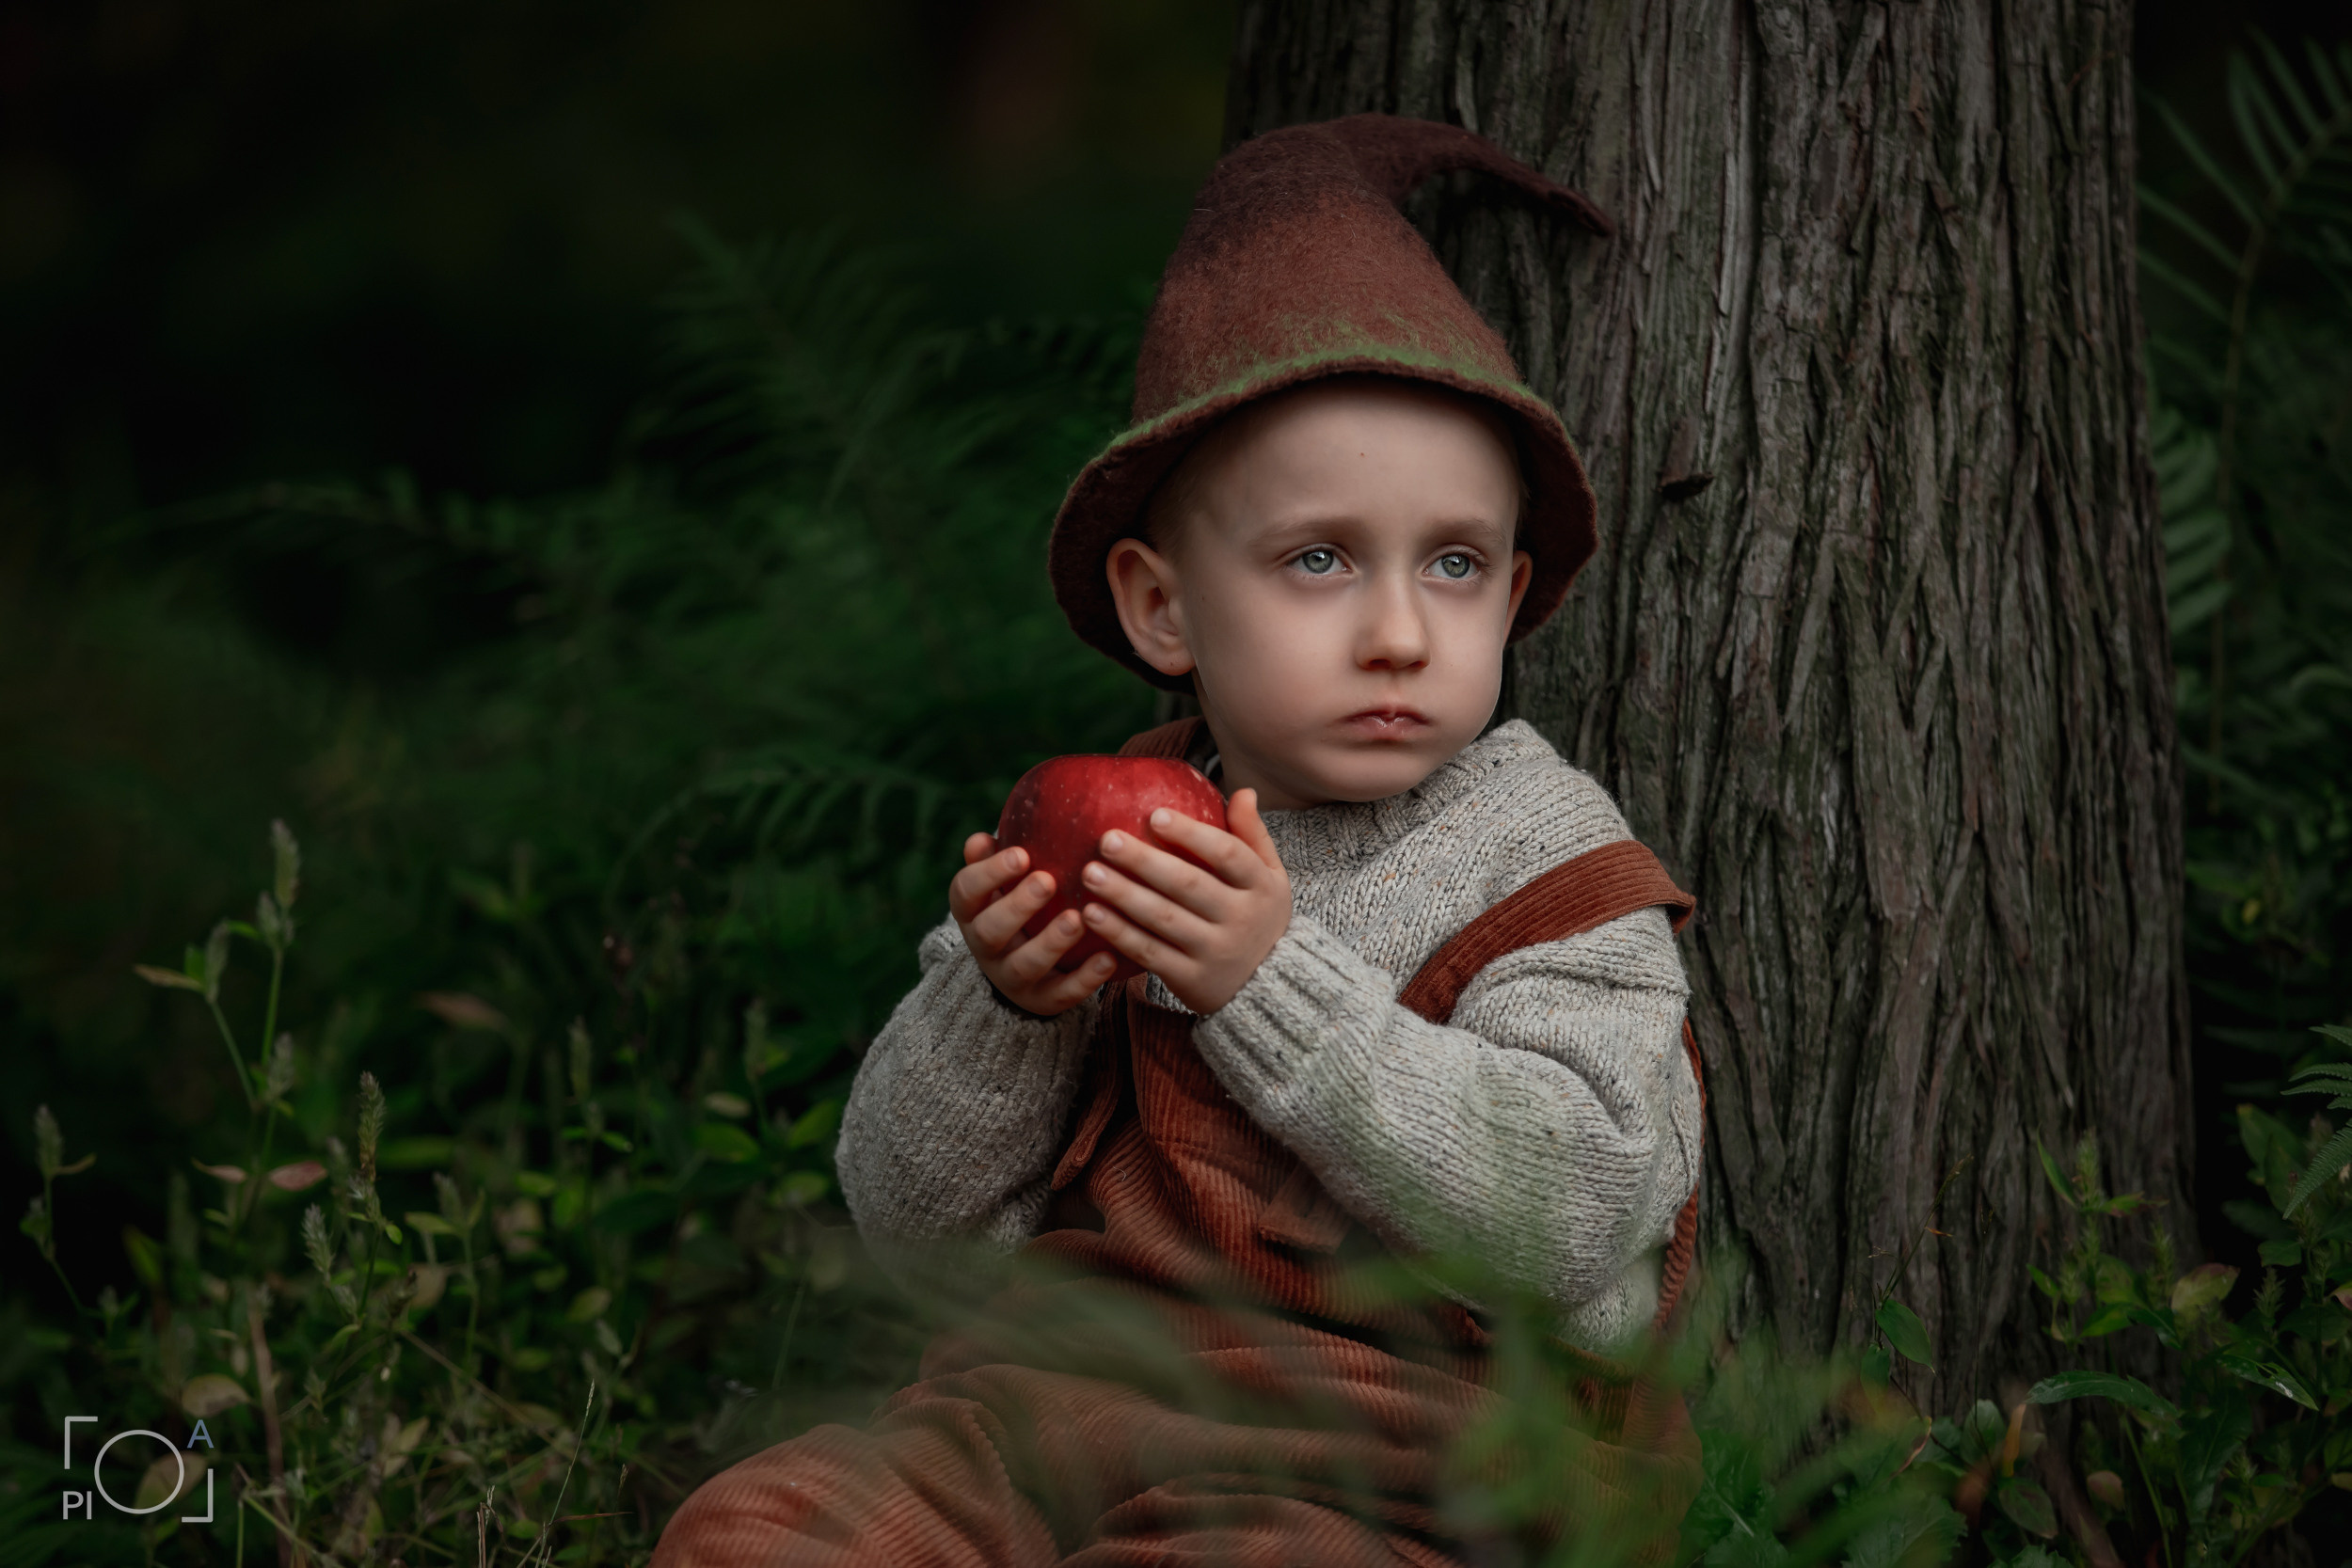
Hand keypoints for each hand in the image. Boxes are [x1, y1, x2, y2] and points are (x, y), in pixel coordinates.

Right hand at [950, 834, 1119, 1016]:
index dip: (989, 873)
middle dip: (1018, 906)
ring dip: (1051, 942)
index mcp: (972, 911)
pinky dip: (1085, 978)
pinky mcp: (1042, 1000)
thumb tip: (980, 839)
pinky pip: (1062, 993)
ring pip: (1025, 965)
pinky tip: (1109, 958)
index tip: (1021, 854)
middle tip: (1047, 881)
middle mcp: (985, 947)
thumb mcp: (1002, 882)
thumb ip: (993, 860)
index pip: (966, 891)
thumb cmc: (1017, 904)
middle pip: (990, 931)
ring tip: (1078, 919)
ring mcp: (1012, 978)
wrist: (1024, 968)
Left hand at [1077, 789, 1291, 1014]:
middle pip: (1189, 885)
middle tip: (1107, 840)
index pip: (1228, 855)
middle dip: (1145, 862)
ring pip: (1164, 919)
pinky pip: (1150, 953)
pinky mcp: (1191, 979)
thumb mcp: (1270, 878)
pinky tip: (1091, 913)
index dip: (1192, 835)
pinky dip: (1119, 934)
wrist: (1269, 988)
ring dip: (1124, 895)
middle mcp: (1240, 919)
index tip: (1155, 816)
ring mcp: (1215, 952)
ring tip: (1090, 873)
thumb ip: (1253, 835)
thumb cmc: (1260, 918)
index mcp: (1260, 886)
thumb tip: (1243, 792)